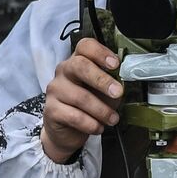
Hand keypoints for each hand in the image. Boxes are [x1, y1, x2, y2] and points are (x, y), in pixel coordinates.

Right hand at [41, 37, 124, 162]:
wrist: (68, 130)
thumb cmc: (90, 106)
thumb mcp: (105, 92)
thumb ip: (113, 83)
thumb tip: (126, 80)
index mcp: (78, 61)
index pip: (85, 46)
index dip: (100, 52)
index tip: (115, 64)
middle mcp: (64, 71)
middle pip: (79, 66)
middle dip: (102, 80)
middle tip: (118, 93)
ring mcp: (55, 90)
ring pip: (80, 96)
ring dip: (101, 110)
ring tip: (113, 119)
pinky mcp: (51, 110)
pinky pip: (74, 116)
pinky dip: (91, 124)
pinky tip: (98, 127)